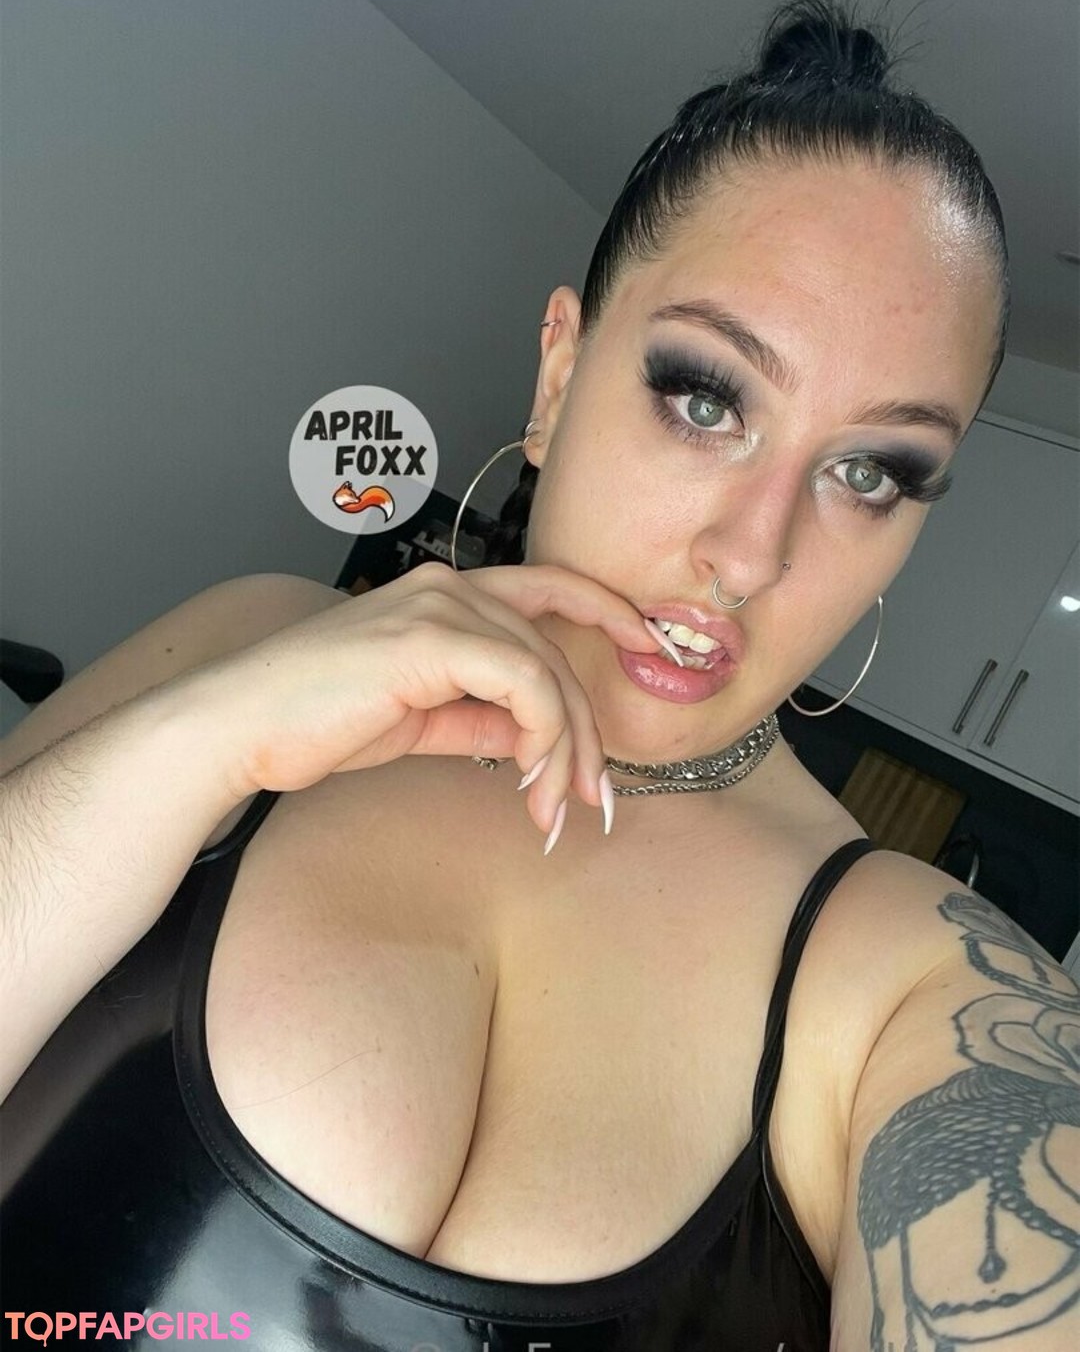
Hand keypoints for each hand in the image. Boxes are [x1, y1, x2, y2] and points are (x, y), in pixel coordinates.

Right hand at [172, 562, 676, 844]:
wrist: (243, 726)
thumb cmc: (317, 719)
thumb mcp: (422, 717)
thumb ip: (481, 715)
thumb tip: (534, 738)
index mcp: (444, 595)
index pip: (549, 590)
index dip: (608, 610)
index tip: (650, 649)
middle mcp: (449, 586)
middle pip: (555, 649)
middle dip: (585, 731)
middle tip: (593, 798)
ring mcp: (440, 605)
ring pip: (547, 670)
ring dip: (565, 750)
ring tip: (555, 810)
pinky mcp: (431, 637)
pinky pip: (524, 682)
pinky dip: (543, 734)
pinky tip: (530, 782)